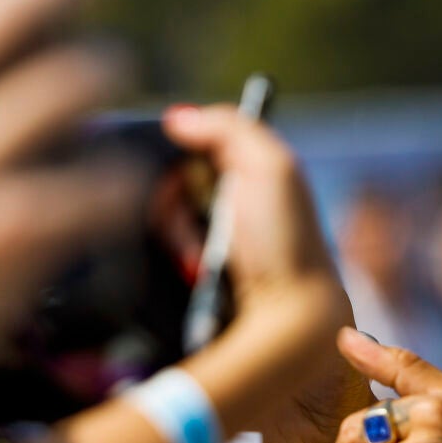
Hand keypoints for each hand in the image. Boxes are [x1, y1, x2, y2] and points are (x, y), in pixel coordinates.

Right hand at [161, 107, 371, 442]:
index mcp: (243, 178)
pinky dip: (168, 262)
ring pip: (151, 224)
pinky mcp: (187, 286)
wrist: (291, 326)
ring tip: (199, 260)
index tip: (184, 176)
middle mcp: (221, 210)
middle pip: (161, 187)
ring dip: (171, 237)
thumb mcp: (272, 168)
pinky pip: (151, 260)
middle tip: (199, 228)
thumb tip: (177, 117)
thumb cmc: (286, 244)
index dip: (174, 162)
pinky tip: (192, 275)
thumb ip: (229, 128)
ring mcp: (202, 250)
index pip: (181, 151)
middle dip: (171, 204)